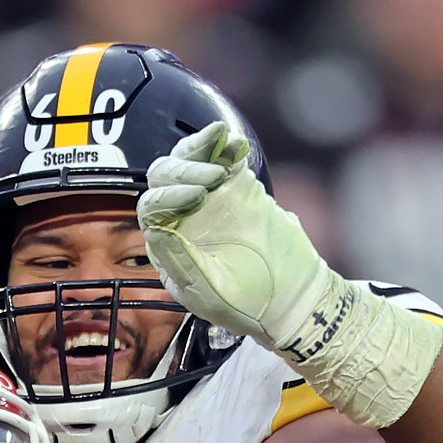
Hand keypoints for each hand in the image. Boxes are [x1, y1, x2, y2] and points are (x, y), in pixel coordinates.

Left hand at [137, 121, 334, 358]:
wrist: (290, 298)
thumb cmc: (245, 304)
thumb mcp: (209, 293)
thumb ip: (180, 262)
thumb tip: (155, 230)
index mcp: (169, 245)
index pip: (152, 208)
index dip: (168, 196)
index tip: (197, 195)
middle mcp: (183, 217)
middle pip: (166, 178)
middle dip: (185, 170)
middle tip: (214, 177)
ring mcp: (210, 199)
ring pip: (190, 160)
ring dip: (201, 147)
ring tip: (220, 137)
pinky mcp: (236, 187)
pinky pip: (225, 159)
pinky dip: (228, 146)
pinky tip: (236, 143)